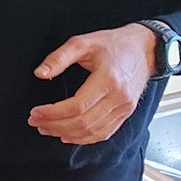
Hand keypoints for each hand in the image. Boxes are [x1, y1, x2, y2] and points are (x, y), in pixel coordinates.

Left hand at [27, 24, 156, 144]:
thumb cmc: (114, 44)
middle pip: (84, 122)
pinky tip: (68, 136)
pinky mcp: (125, 113)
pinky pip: (105, 133)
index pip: (77, 106)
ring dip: (66, 134)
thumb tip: (40, 73)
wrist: (144, 49)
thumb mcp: (83, 42)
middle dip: (55, 126)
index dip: (53, 113)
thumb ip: (59, 57)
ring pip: (93, 131)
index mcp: (109, 80)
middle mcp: (119, 98)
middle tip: (36, 122)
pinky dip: (85, 139)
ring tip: (47, 129)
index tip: (36, 112)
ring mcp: (124, 108)